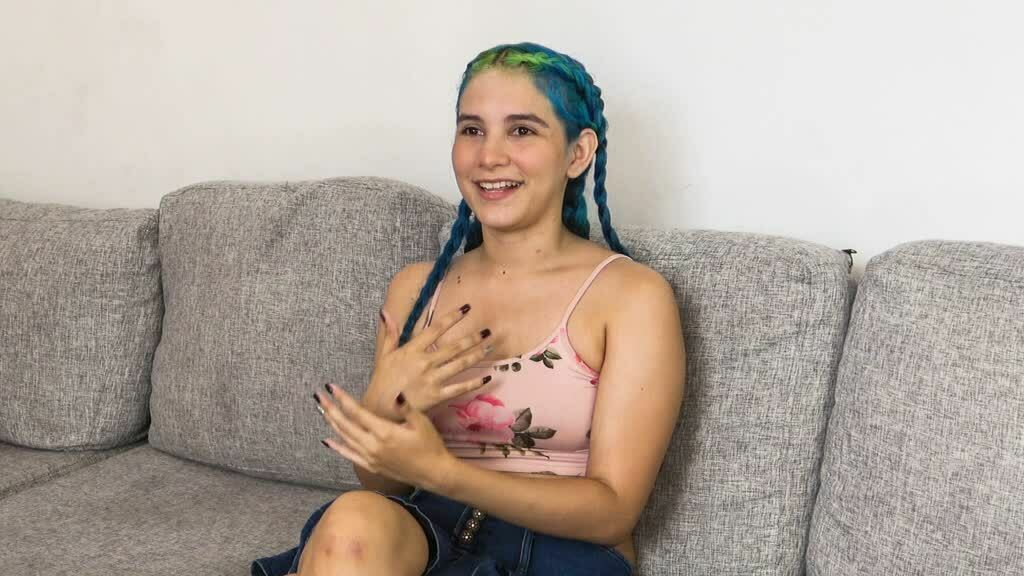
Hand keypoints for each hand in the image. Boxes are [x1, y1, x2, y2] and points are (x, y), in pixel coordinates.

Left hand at [317, 383, 452, 489]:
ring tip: (322, 410)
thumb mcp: (421, 423)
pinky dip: (337, 447)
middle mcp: (372, 445)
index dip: (343, 399)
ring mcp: (370, 458)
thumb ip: (405, 408)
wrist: (433, 473)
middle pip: (345, 424)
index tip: (331, 387)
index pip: (357, 412)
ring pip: (345, 438)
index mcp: (384, 432)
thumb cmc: (430, 445)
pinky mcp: (372, 466)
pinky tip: (327, 440)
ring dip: (332, 423)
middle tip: (318, 395)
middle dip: (330, 408)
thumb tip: (396, 394)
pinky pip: (350, 455)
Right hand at [366, 304, 493, 414]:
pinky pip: (460, 388)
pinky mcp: (437, 396)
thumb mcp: (384, 355)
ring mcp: (432, 379)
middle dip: (472, 338)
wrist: (380, 409)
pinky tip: (487, 377)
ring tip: (489, 347)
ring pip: (460, 364)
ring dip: (476, 355)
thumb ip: (390, 334)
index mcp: (412, 350)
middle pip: (454, 347)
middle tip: (487, 331)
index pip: (436, 329)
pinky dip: (474, 383)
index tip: (466, 309)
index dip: (452, 318)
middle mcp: (425, 362)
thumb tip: (385, 312)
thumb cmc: (382, 381)